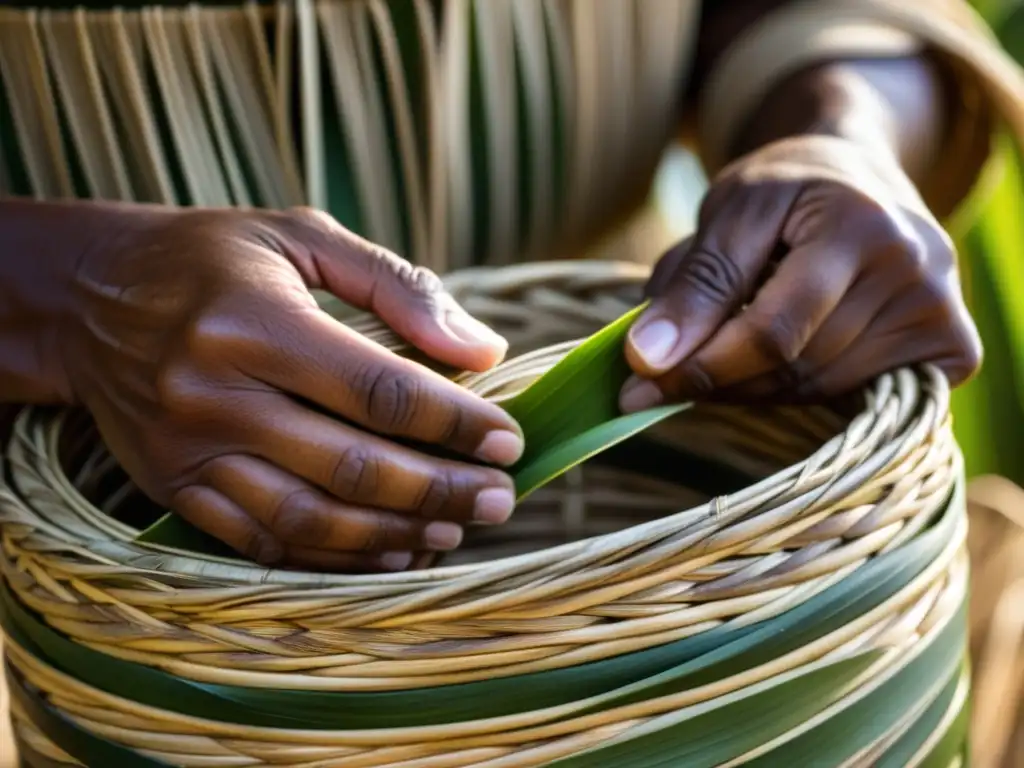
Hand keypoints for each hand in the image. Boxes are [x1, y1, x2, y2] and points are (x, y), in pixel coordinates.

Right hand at [60, 207, 522, 571]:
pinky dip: (335, 557)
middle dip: (441, 489)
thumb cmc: (211, 258)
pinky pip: (265, 541)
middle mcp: (217, 393)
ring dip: (395, 534)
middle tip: (501, 498)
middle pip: (353, 464)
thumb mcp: (301, 237)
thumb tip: (483, 349)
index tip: (508, 440)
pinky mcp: (176, 488)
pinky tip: (390, 552)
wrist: (89, 297)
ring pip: (312, 517)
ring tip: (455, 528)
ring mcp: (192, 450)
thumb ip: (397, 287)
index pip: (379, 390)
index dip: (455, 422)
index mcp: (255, 321)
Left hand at [620, 135, 981, 409]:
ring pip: (817, 390)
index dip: (699, 367)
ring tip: (736, 340)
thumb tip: (646, 361)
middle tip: (669, 375)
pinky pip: (857, 401)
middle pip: (793, 368)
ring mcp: (940, 308)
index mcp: (855, 220)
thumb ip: (690, 284)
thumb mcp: (726, 213)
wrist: (858, 174)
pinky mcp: (954, 345)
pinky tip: (789, 356)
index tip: (635, 387)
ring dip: (756, 384)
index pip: (771, 332)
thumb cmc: (783, 193)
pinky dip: (807, 390)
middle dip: (720, 378)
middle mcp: (914, 265)